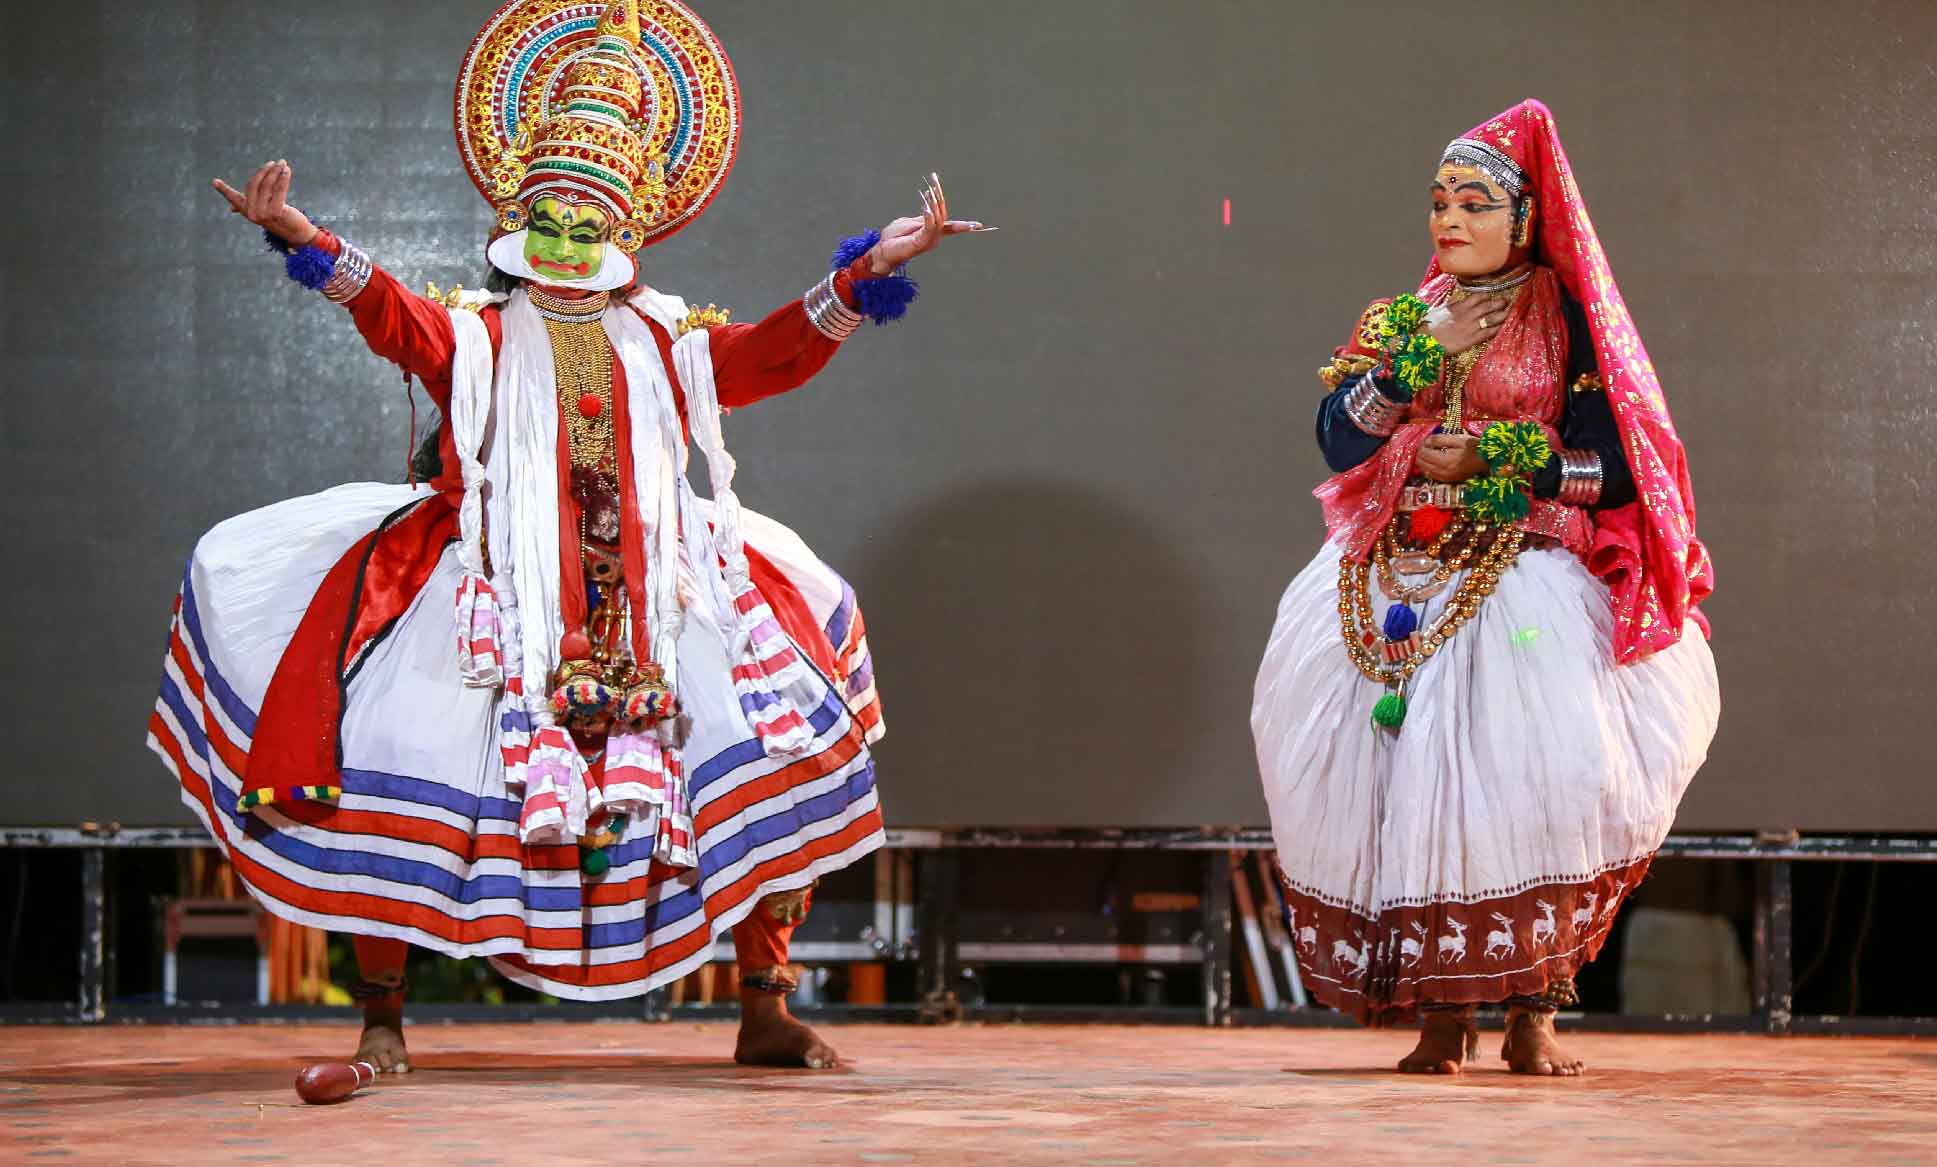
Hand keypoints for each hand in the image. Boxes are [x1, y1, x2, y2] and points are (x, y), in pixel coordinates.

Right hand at [212, 160, 316, 247]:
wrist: (296, 232)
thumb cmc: (279, 218)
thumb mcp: (263, 211)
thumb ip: (249, 206)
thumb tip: (232, 208)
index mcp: (246, 212)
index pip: (234, 198)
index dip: (225, 190)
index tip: (215, 182)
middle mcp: (252, 214)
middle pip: (255, 185)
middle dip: (264, 171)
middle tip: (273, 162)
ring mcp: (264, 214)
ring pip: (268, 185)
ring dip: (276, 172)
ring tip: (282, 163)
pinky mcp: (277, 212)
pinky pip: (279, 190)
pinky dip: (283, 178)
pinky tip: (286, 170)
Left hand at [866, 172, 986, 273]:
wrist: (882, 251)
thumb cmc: (893, 238)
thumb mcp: (909, 222)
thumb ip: (922, 217)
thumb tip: (930, 208)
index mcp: (932, 233)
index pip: (951, 226)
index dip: (965, 225)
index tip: (980, 225)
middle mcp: (934, 238)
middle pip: (943, 216)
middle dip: (939, 197)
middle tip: (933, 180)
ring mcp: (928, 241)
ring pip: (938, 220)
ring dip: (934, 203)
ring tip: (928, 189)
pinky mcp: (920, 243)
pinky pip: (929, 228)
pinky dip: (929, 216)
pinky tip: (926, 207)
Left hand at [1415, 433, 1487, 483]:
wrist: (1488, 461)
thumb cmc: (1475, 448)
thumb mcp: (1458, 439)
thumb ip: (1440, 439)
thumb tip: (1426, 441)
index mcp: (1446, 460)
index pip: (1424, 453)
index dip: (1421, 445)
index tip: (1425, 440)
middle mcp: (1443, 472)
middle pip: (1421, 463)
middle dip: (1420, 453)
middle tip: (1424, 445)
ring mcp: (1445, 478)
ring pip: (1424, 470)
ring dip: (1422, 461)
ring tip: (1427, 452)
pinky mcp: (1447, 481)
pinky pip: (1431, 475)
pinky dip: (1427, 468)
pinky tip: (1431, 461)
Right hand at [1424, 294, 1506, 355]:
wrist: (1424, 340)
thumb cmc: (1427, 328)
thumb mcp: (1438, 312)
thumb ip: (1449, 308)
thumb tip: (1453, 305)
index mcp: (1458, 306)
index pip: (1477, 297)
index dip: (1487, 296)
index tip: (1491, 295)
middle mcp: (1467, 314)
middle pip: (1488, 305)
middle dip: (1499, 303)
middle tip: (1505, 301)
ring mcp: (1471, 326)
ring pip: (1492, 317)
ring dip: (1502, 314)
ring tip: (1508, 313)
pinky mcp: (1471, 339)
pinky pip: (1489, 332)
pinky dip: (1497, 329)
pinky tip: (1502, 328)